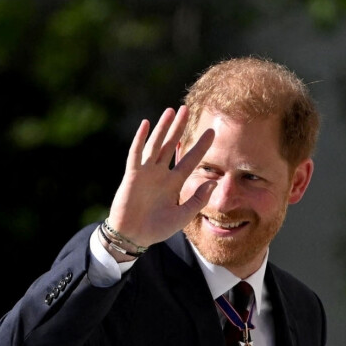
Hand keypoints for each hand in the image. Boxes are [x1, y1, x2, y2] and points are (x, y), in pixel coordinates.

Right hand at [106, 105, 214, 248]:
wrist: (133, 236)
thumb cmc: (157, 228)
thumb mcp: (183, 216)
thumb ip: (198, 200)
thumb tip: (214, 182)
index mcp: (173, 183)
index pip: (190, 160)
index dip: (200, 146)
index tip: (212, 132)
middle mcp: (161, 174)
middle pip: (171, 145)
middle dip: (179, 128)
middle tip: (187, 109)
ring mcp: (146, 173)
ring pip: (156, 144)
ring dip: (163, 128)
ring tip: (171, 111)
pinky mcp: (132, 175)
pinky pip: (136, 154)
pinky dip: (140, 139)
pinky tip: (146, 124)